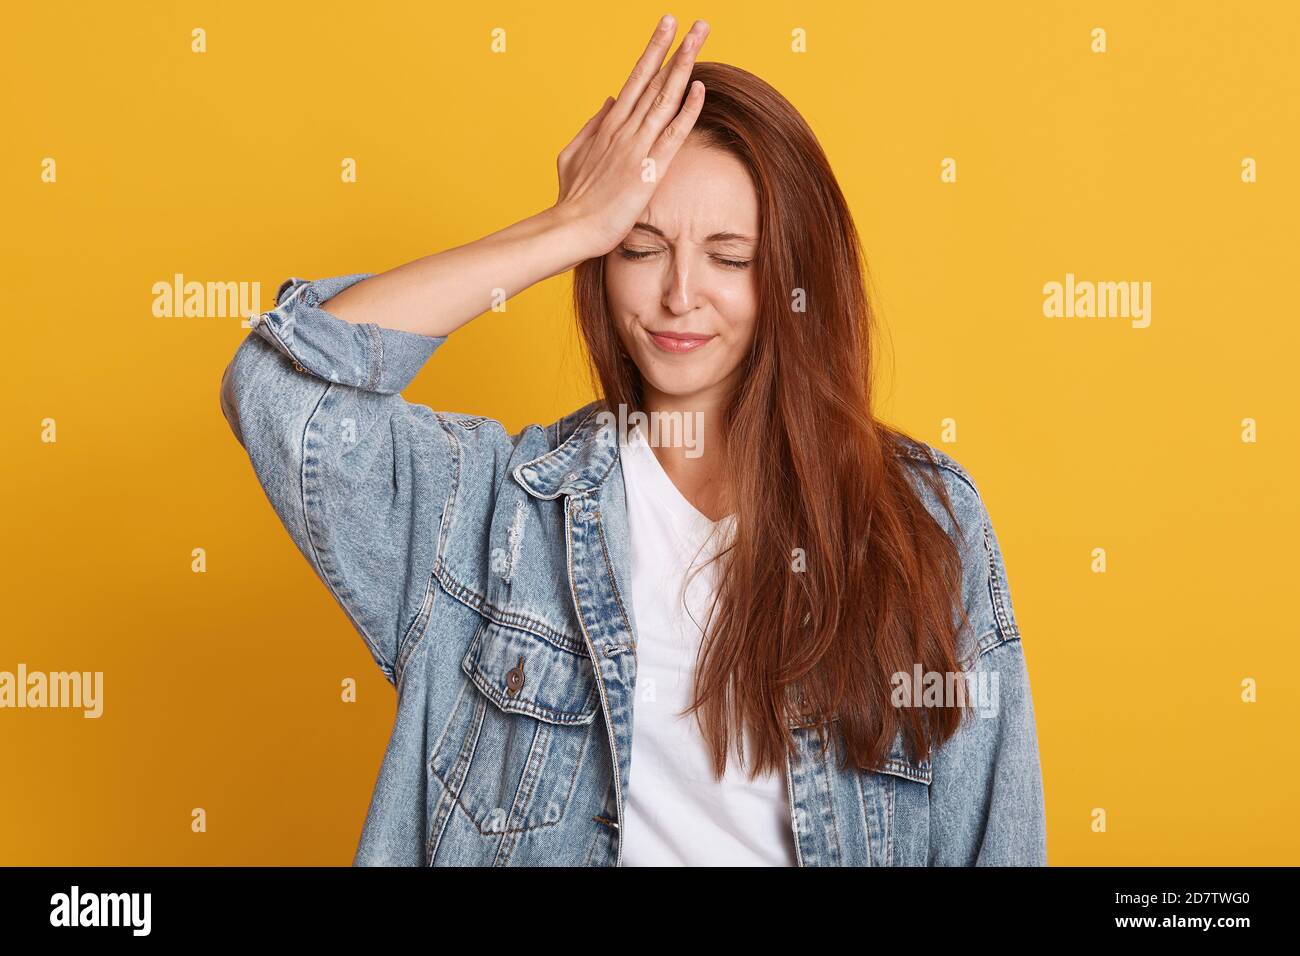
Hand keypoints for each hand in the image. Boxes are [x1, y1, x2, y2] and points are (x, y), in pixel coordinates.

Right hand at [552, 15, 709, 259]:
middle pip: (655, 80)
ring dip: (684, 66)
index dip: (654, 51)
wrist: (571, 229)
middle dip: (676, 48)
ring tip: (700, 38)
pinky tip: (700, 88)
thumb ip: (592, 124)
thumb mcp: (574, 153)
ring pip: (665, 98)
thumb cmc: (573, 198)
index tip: (667, 27)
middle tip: (696, 23)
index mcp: (608, 124)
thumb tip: (609, 99)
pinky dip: (686, 111)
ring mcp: (636, 147)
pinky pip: (672, 136)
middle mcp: (624, 129)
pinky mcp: (648, 171)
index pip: (636, 79)